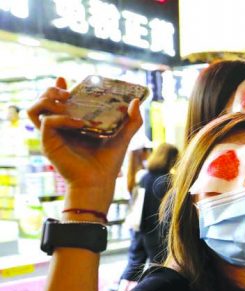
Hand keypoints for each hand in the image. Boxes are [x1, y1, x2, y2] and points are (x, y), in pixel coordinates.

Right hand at [28, 77, 142, 212]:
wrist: (100, 182)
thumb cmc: (109, 163)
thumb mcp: (123, 137)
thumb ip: (132, 120)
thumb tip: (136, 101)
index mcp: (71, 124)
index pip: (57, 101)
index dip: (57, 87)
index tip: (65, 80)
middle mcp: (59, 128)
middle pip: (42, 101)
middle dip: (51, 90)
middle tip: (68, 91)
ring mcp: (52, 135)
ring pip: (34, 109)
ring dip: (47, 100)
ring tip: (66, 100)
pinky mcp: (48, 143)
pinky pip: (47, 122)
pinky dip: (62, 118)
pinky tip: (79, 123)